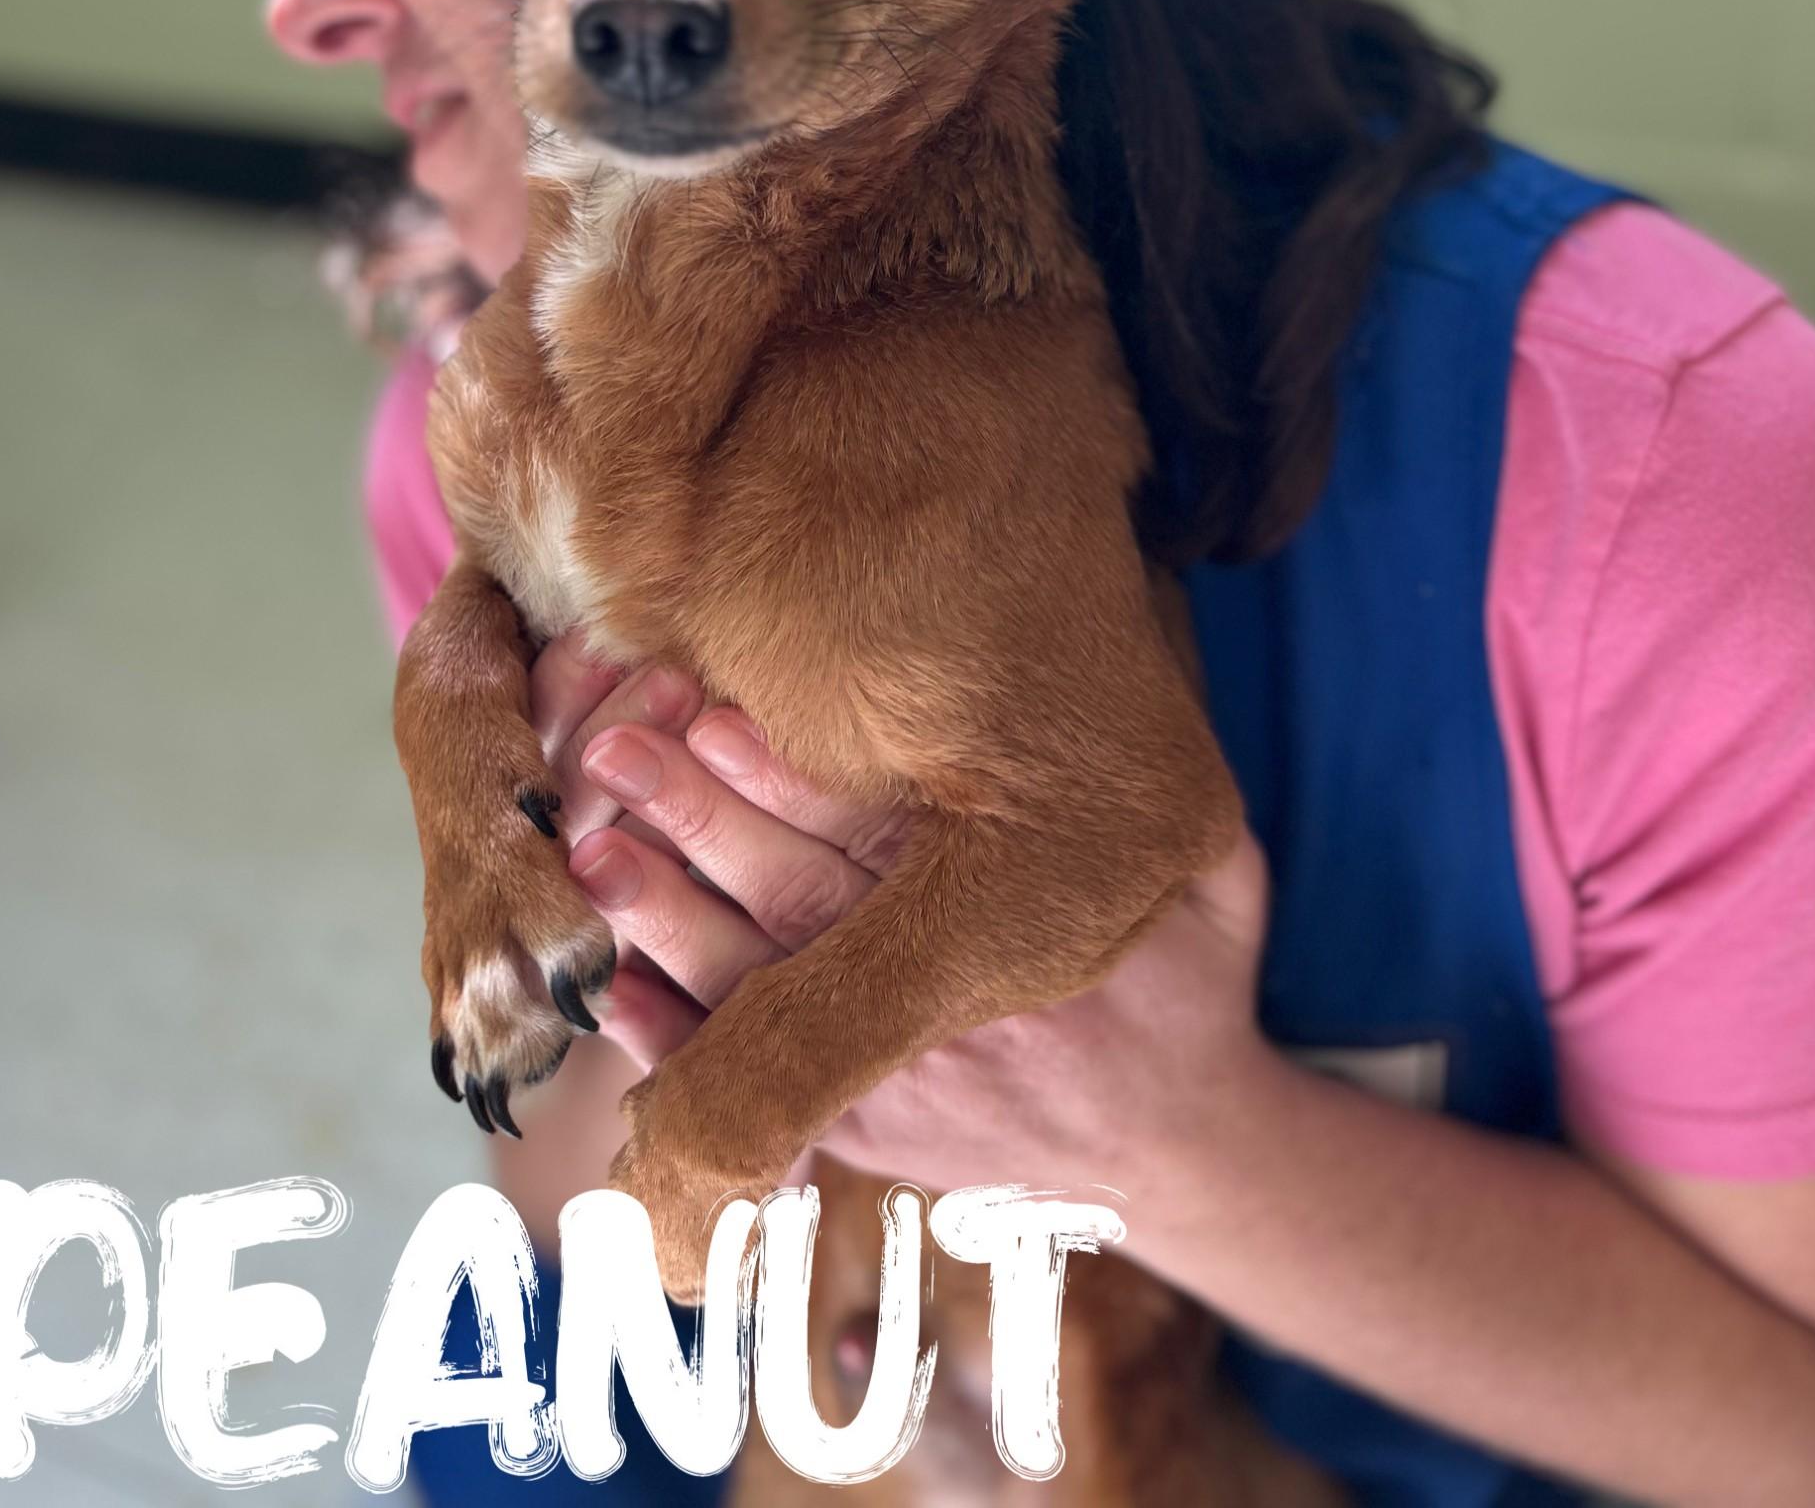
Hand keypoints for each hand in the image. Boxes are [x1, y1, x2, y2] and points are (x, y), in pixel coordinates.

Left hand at [560, 697, 1275, 1211]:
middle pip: (813, 906)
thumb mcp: (1222, 875)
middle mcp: (963, 1014)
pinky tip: (608, 980)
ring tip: (591, 845)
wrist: (1184, 1154)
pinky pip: (752, 1091)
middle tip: (616, 746)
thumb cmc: (1188, 976)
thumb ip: (1175, 795)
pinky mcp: (859, 1136)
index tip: (715, 710)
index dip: (801, 776)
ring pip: (767, 999)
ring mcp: (901, 1086)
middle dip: (706, 823)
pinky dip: (674, 1041)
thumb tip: (1138, 660)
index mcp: (1043, 923)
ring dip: (669, 920)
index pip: (900, 841)